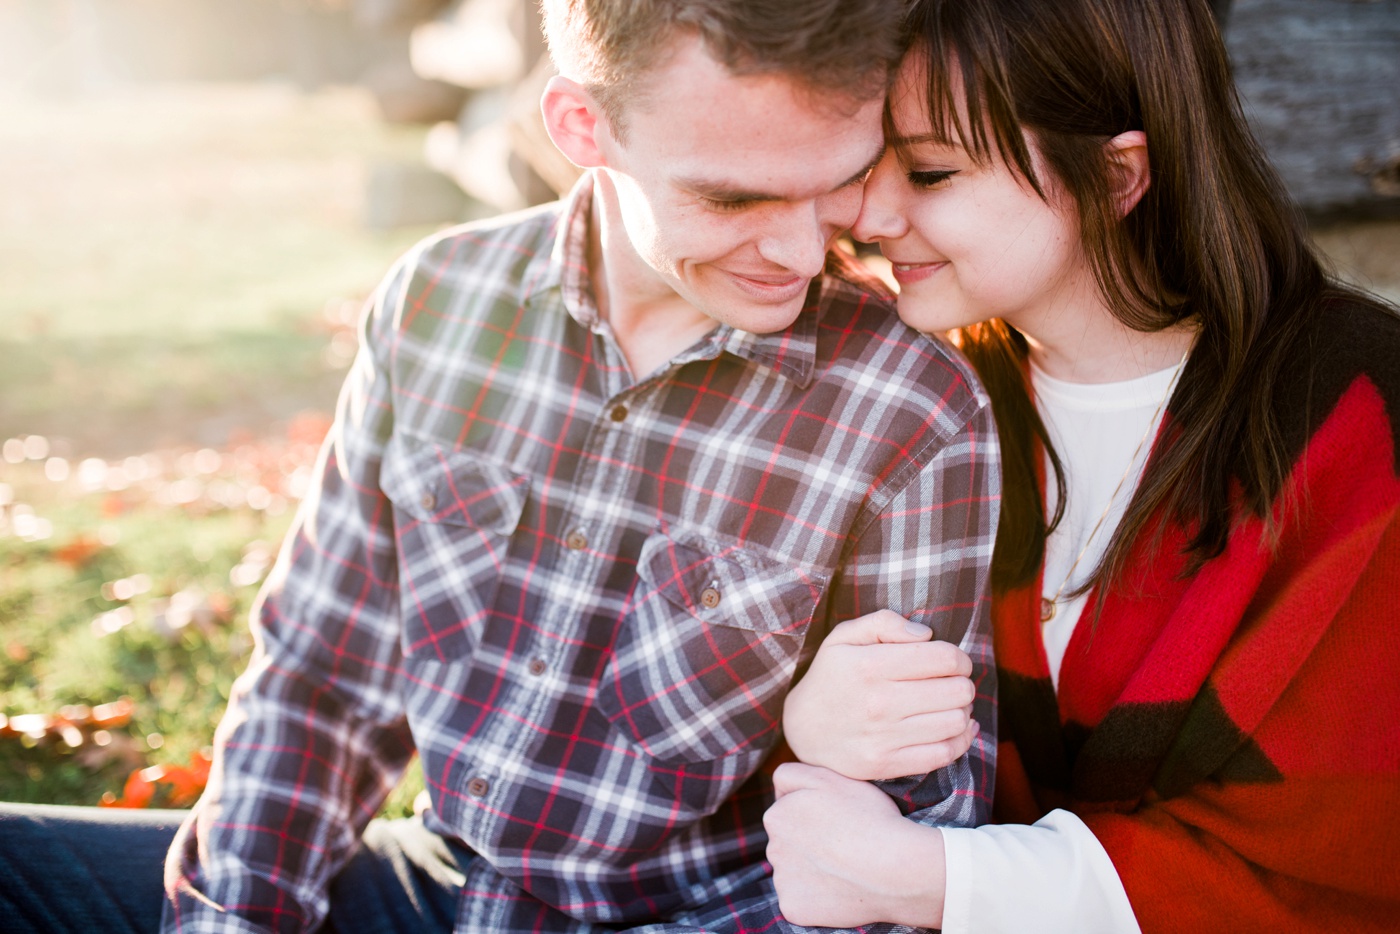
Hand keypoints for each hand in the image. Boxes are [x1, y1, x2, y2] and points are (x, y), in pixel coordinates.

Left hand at [765, 762, 945, 928]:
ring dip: (813, 871)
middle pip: (790, 844)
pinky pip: (803, 901)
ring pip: (796, 873)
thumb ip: (792, 773)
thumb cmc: (867, 817)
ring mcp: (781, 882)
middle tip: (845, 845)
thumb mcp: (829, 777)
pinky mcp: (792, 908)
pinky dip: (818, 898)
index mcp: (776, 816)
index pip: (788, 812)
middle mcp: (772, 849)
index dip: (815, 813)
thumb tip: (776, 788)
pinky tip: (841, 890)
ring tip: (847, 868)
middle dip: (809, 843)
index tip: (838, 820)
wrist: (894, 868)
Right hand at [783, 610, 977, 779]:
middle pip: (957, 691)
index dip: (960, 658)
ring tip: (950, 705)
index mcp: (870, 665)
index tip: (955, 661)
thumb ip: (884, 623)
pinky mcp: (886, 765)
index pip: (944, 658)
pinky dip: (960, 740)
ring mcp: (883, 738)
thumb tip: (926, 634)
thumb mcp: (843, 637)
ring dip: (962, 711)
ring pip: (955, 722)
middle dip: (963, 683)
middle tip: (952, 683)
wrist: (800, 729)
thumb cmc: (830, 676)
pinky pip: (944, 755)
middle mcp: (879, 702)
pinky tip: (954, 728)